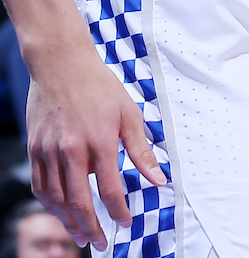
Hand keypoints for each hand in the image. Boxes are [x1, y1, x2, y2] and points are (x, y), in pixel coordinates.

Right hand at [27, 50, 164, 250]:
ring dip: (69, 222)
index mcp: (99, 140)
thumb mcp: (128, 112)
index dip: (119, 211)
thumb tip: (159, 178)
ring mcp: (49, 150)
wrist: (62, 63)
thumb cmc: (99, 85)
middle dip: (91, 227)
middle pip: (79, 202)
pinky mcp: (35, 148)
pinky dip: (50, 204)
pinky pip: (40, 186)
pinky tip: (60, 212)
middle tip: (101, 243)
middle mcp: (71, 149)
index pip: (109, 189)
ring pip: (57, 199)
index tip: (125, 222)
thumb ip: (141, 149)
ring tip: (81, 235)